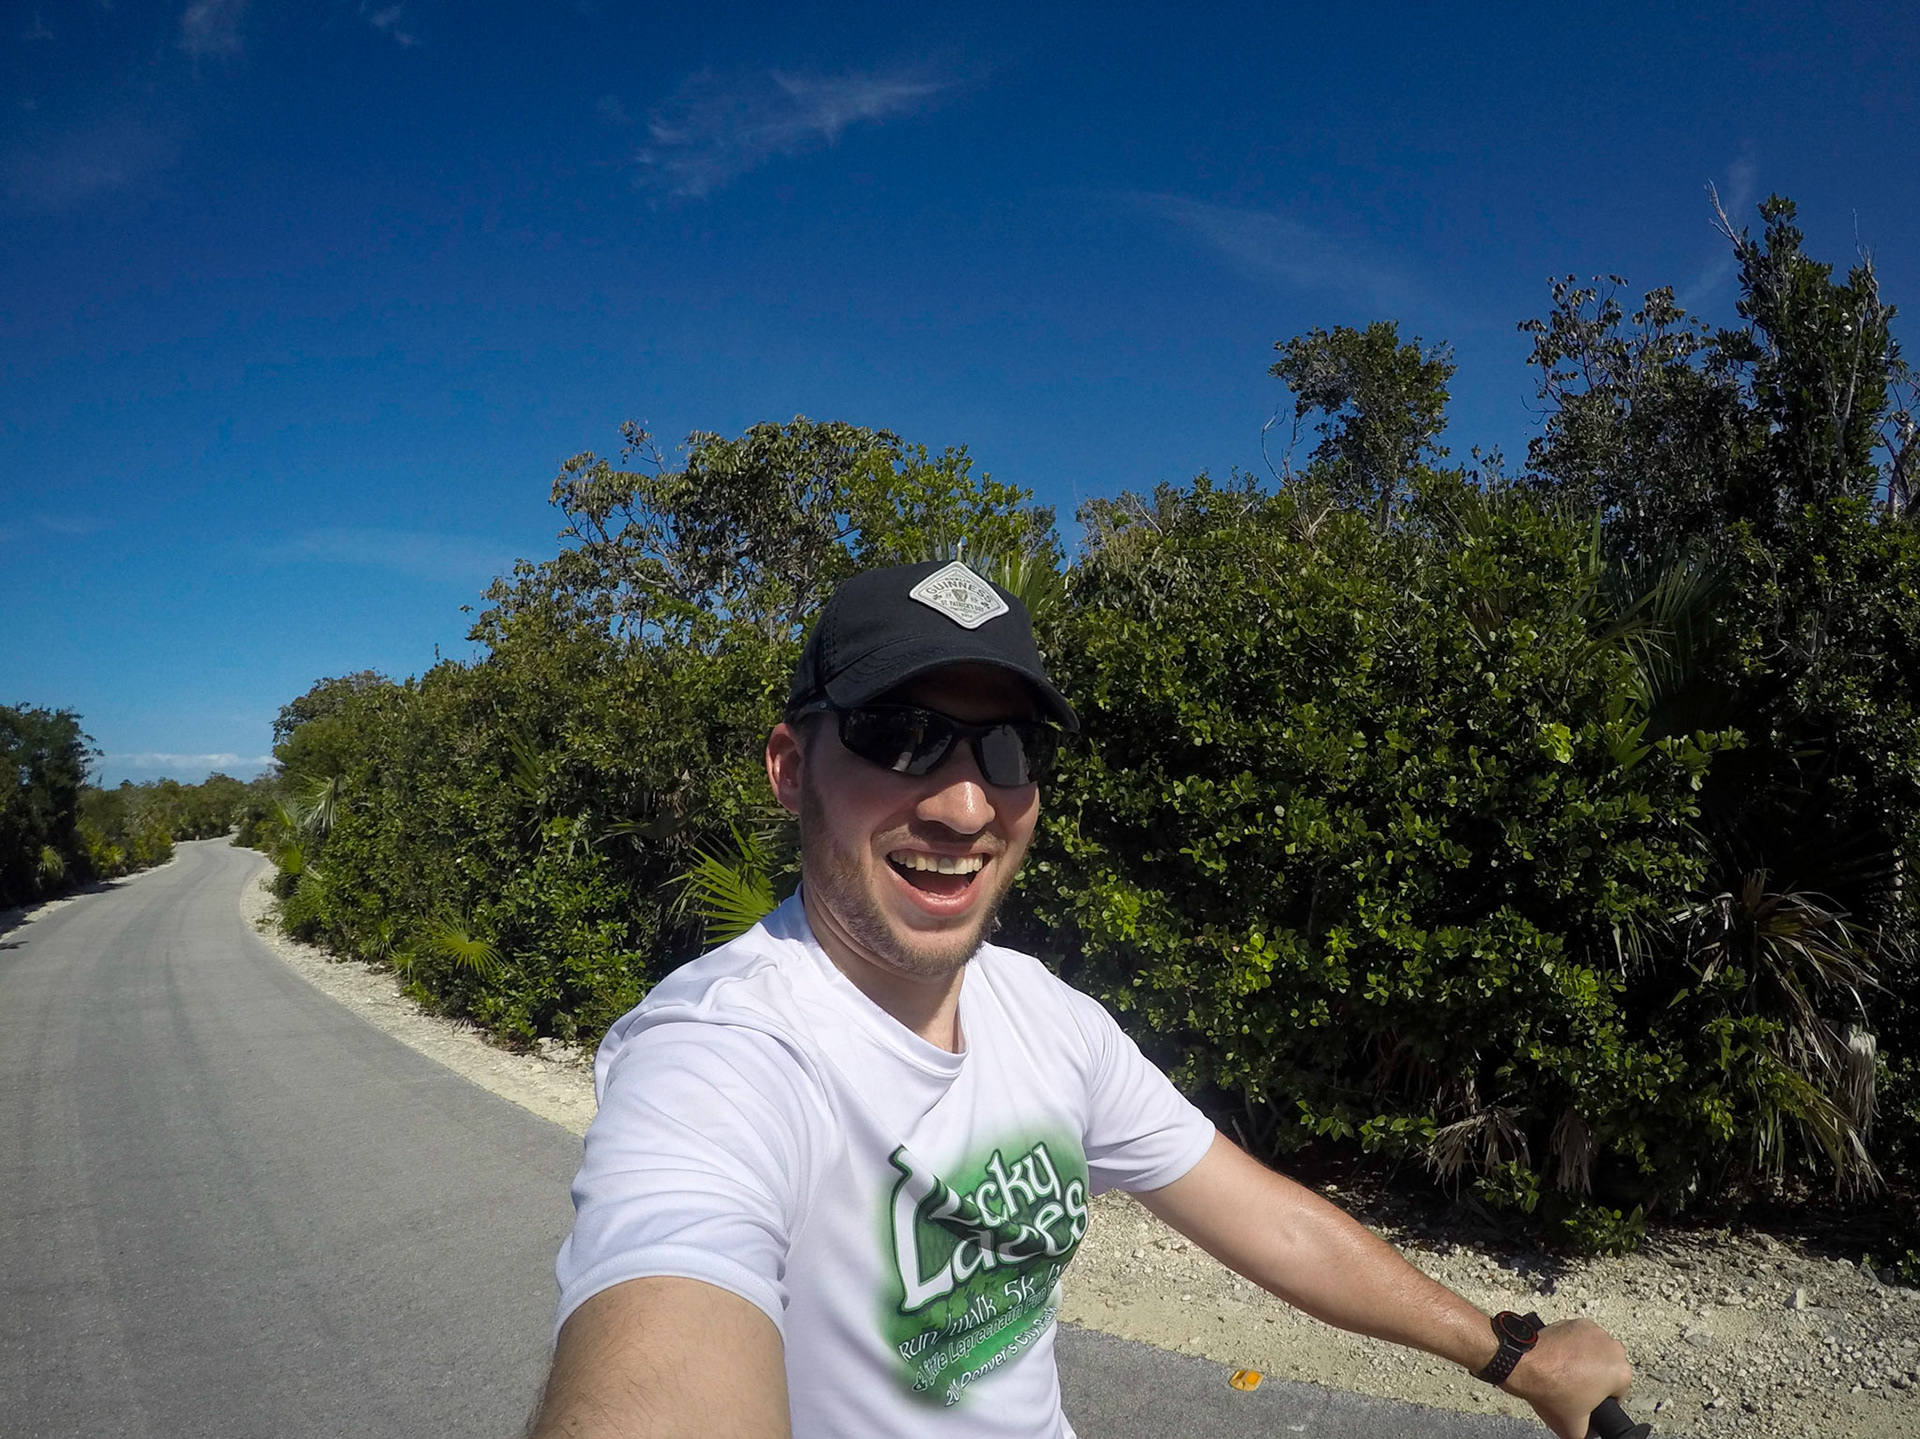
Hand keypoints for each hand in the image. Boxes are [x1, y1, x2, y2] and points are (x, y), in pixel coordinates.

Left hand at [1500, 1318, 1632, 1438]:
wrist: (1525, 1364)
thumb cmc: (1551, 1390)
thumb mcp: (1575, 1427)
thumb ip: (1588, 1435)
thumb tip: (1588, 1435)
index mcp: (1621, 1372)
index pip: (1617, 1394)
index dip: (1601, 1401)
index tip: (1587, 1401)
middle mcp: (1613, 1347)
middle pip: (1607, 1371)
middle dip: (1594, 1380)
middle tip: (1574, 1388)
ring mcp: (1594, 1331)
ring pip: (1595, 1353)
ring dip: (1585, 1361)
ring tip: (1565, 1373)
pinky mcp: (1576, 1322)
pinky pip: (1581, 1338)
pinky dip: (1573, 1346)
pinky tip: (1560, 1358)